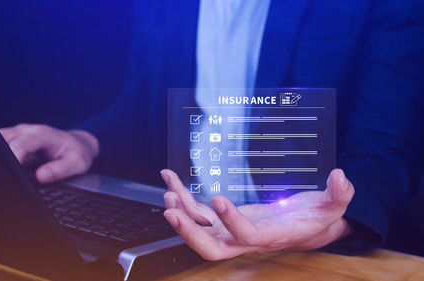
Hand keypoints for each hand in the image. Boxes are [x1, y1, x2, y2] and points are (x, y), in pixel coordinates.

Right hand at [0, 124, 98, 182]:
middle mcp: (28, 131)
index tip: (10, 172)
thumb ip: (60, 170)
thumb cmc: (78, 153)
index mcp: (43, 134)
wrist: (78, 144)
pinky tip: (1, 169)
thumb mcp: (77, 164)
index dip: (14, 157)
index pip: (22, 144)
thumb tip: (41, 176)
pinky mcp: (15, 140)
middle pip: (3, 139)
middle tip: (1, 175)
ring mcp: (19, 134)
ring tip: (0, 173)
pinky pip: (0, 145)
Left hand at [160, 169, 353, 260]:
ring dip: (180, 213)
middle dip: (189, 233)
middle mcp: (246, 239)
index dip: (231, 222)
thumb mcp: (333, 206)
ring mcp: (231, 231)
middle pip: (211, 248)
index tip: (219, 199)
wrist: (304, 225)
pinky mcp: (224, 220)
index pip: (247, 237)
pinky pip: (198, 213)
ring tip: (168, 191)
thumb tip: (342, 177)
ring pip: (199, 231)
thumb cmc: (317, 217)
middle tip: (172, 211)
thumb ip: (340, 195)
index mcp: (271, 236)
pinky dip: (183, 198)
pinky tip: (171, 181)